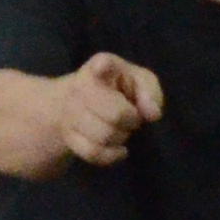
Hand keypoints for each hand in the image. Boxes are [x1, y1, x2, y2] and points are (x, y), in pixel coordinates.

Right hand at [45, 51, 162, 166]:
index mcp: (102, 66)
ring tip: (121, 129)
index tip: (102, 67)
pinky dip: (111, 155)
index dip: (103, 67)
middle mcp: (80, 87)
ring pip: (104, 136)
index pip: (101, 64)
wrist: (78, 101)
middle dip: (131, 120)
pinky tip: (118, 149)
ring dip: (121, 137)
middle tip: (131, 117)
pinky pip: (93, 152)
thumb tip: (153, 114)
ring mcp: (70, 112)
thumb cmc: (117, 87)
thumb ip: (150, 91)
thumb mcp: (139, 81)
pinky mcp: (67, 135)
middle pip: (116, 114)